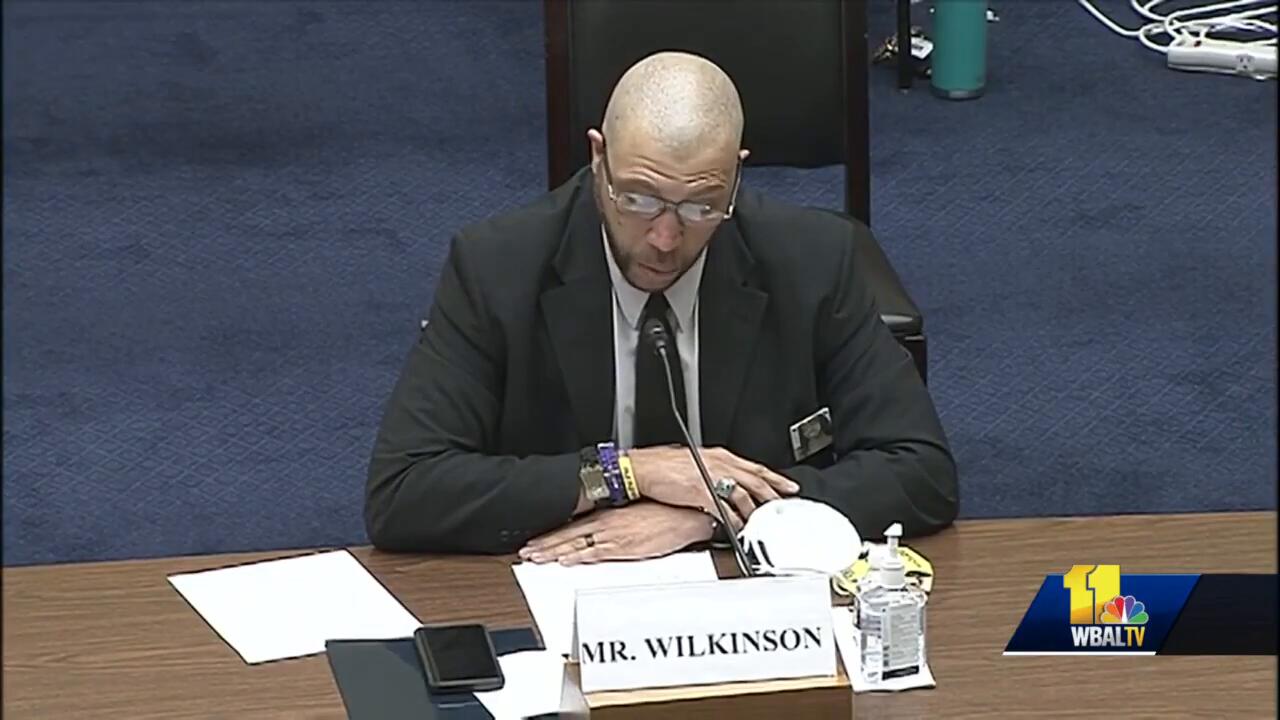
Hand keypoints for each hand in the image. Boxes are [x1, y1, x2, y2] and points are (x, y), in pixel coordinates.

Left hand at [517, 502, 719, 565]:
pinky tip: (564, 561)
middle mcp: (605, 524)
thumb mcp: (634, 516)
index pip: (572, 526)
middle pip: (567, 536)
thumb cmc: (664, 514)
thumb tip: (603, 531)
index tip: (535, 542)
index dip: (551, 536)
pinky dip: (577, 557)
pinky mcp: (623, 547)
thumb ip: (615, 525)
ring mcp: (612, 535)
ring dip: (553, 552)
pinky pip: (595, 553)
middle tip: (526, 553)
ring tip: (536, 558)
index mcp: (607, 515)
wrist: (684, 515)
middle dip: (545, 545)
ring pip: (576, 544)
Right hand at [627, 445, 798, 519]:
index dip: (774, 478)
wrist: (641, 468)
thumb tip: (721, 482)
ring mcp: (712, 478)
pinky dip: (734, 521)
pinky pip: (724, 509)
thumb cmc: (660, 466)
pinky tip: (740, 529)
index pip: (754, 467)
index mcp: (719, 456)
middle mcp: (719, 464)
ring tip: (765, 523)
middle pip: (756, 480)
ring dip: (756, 511)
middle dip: (774, 494)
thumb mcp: (693, 462)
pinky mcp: (702, 492)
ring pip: (744, 495)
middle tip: (787, 506)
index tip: (788, 487)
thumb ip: (712, 471)